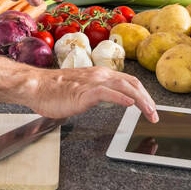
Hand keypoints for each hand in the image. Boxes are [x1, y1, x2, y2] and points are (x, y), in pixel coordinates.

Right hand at [26, 65, 158, 122]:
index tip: (150, 107)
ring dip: (141, 101)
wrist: (35, 86)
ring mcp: (93, 82)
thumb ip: (97, 93)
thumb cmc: (54, 90)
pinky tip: (130, 105)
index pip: (129, 81)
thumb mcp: (82, 90)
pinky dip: (121, 98)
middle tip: (155, 115)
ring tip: (150, 113)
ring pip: (125, 87)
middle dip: (148, 99)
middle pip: (132, 83)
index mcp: (100, 74)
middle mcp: (100, 75)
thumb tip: (110, 100)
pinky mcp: (84, 92)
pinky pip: (107, 93)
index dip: (143, 94)